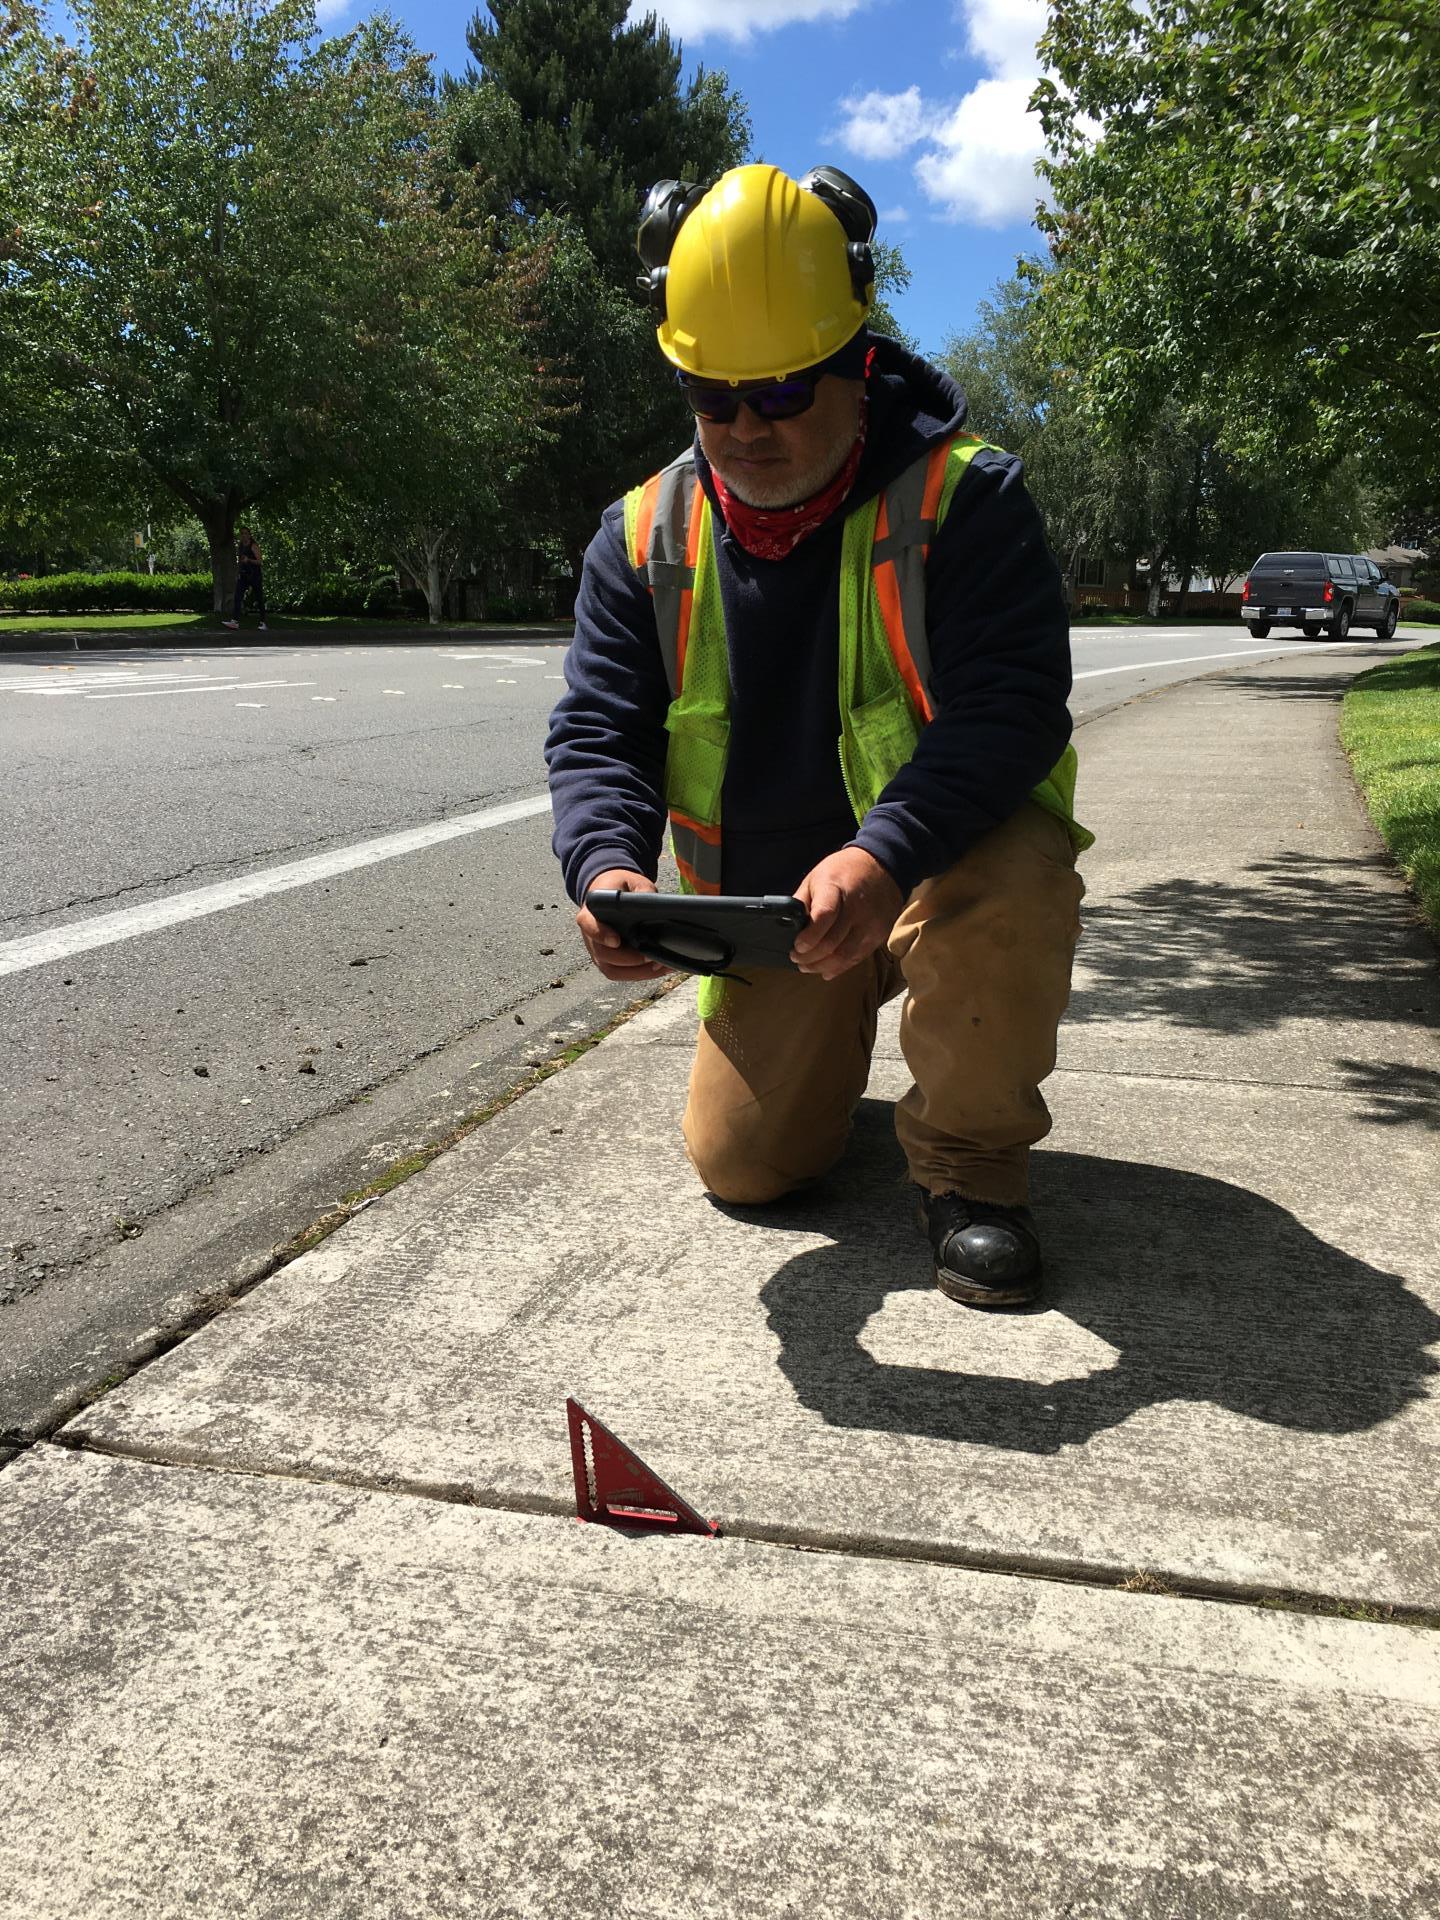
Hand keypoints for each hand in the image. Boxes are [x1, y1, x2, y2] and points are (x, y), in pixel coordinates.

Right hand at [575, 870, 672, 981]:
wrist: (608, 891)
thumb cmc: (619, 887)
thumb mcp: (632, 881)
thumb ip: (642, 891)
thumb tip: (655, 904)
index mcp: (590, 912)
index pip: (589, 926)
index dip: (600, 935)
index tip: (616, 940)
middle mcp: (590, 936)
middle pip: (603, 955)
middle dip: (628, 959)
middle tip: (650, 955)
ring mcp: (598, 951)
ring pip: (612, 971)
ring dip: (637, 972)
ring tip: (660, 966)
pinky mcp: (608, 961)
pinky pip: (621, 974)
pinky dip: (641, 974)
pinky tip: (659, 968)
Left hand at [791, 847, 902, 980]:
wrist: (882, 866)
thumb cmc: (843, 871)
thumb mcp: (815, 878)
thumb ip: (801, 902)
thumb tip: (787, 927)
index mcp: (836, 887)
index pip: (824, 916)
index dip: (809, 937)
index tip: (796, 946)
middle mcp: (856, 906)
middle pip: (832, 942)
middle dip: (809, 957)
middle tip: (796, 959)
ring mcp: (870, 922)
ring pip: (845, 956)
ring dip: (822, 966)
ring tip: (807, 967)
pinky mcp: (879, 934)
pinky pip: (858, 957)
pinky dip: (840, 968)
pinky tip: (826, 969)